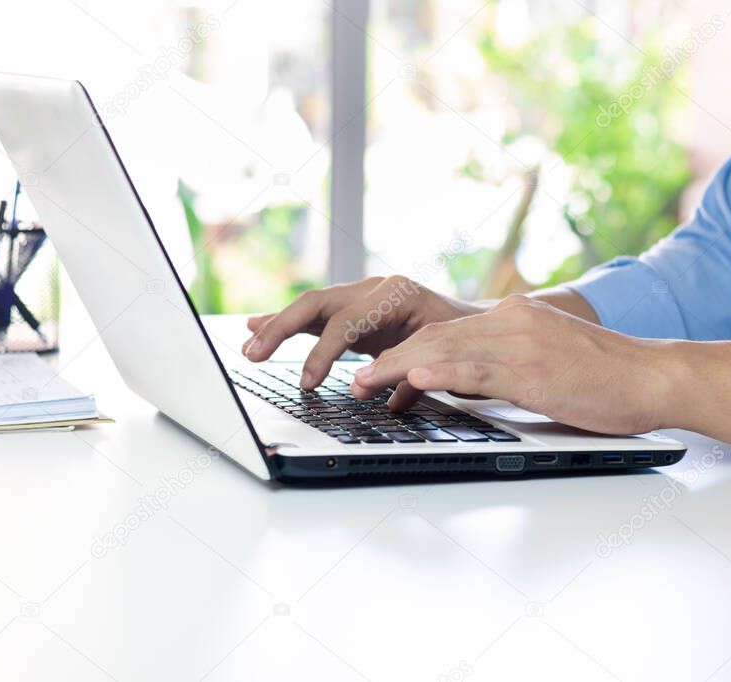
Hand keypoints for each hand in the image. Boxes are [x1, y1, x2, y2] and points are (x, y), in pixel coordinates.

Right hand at [243, 276, 485, 389]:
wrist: (481, 323)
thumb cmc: (466, 340)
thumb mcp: (443, 355)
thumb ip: (408, 372)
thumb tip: (372, 391)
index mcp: (397, 294)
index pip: (347, 322)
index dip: (323, 353)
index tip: (308, 383)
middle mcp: (374, 288)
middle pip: (318, 304)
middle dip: (282, 329)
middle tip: (255, 355)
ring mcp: (362, 296)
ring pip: (310, 307)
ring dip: (277, 326)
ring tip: (250, 347)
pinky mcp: (354, 309)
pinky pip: (315, 315)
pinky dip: (287, 322)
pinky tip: (256, 326)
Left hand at [350, 294, 672, 433]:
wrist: (654, 376)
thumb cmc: (605, 377)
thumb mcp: (545, 363)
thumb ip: (502, 367)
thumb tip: (460, 384)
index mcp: (512, 318)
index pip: (445, 333)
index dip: (405, 354)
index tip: (377, 374)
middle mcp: (510, 322)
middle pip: (435, 337)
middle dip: (389, 360)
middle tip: (356, 381)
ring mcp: (521, 344)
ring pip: (447, 351)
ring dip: (399, 368)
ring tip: (365, 382)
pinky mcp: (534, 370)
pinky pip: (479, 370)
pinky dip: (443, 373)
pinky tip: (416, 378)